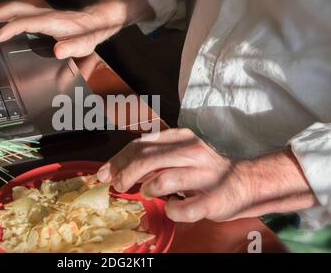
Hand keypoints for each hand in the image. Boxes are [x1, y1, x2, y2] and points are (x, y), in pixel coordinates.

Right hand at [0, 2, 119, 58]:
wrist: (97, 22)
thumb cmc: (89, 34)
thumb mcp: (84, 45)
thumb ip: (72, 48)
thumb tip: (57, 51)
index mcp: (52, 22)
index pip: (25, 22)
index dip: (9, 28)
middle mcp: (46, 15)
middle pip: (17, 9)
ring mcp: (45, 14)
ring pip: (19, 8)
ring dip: (2, 13)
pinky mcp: (46, 15)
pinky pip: (24, 12)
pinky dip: (11, 15)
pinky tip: (7, 22)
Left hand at [97, 129, 316, 222]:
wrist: (244, 183)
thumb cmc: (202, 170)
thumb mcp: (177, 154)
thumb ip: (150, 157)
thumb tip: (113, 170)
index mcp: (181, 137)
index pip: (140, 144)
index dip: (117, 159)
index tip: (103, 173)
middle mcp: (192, 151)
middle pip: (147, 159)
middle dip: (125, 174)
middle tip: (117, 185)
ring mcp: (204, 174)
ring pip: (164, 179)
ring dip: (148, 189)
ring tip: (146, 193)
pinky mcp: (214, 198)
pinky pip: (184, 207)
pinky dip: (171, 209)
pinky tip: (171, 207)